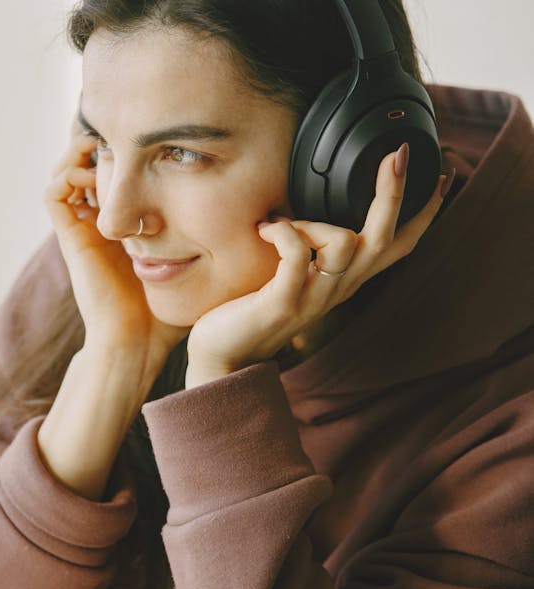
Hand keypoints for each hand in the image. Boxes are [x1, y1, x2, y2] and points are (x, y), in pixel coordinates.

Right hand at [44, 113, 188, 375]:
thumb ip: (214, 243)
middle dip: (101, 143)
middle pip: (85, 167)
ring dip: (80, 154)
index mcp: (121, 228)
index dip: (124, 153)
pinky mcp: (71, 239)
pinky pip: (54, 195)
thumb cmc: (165, 313)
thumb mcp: (195, 266)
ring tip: (106, 146)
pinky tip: (96, 175)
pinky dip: (68, 176)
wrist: (137, 342)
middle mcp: (98, 224)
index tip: (150, 140)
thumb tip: (257, 217)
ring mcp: (82, 230)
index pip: (114, 177)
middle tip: (125, 131)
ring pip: (64, 173)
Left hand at [185, 145, 453, 386]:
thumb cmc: (251, 308)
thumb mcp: (291, 275)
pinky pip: (297, 253)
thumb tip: (299, 205)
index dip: (423, 213)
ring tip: (280, 225)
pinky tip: (265, 229)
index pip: (399, 246)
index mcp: (345, 281)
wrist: (224, 356)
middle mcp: (339, 290)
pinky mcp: (283, 303)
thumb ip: (309, 250)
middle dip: (395, 193)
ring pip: (344, 241)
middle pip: (385, 239)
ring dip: (313, 221)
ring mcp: (314, 299)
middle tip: (398, 155)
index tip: (440, 175)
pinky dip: (284, 231)